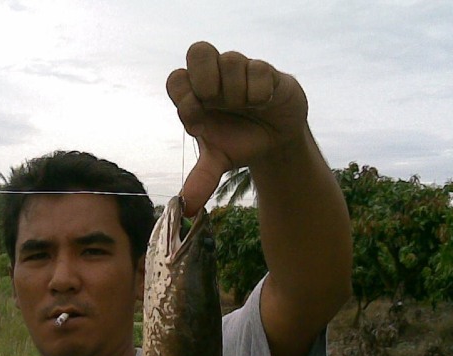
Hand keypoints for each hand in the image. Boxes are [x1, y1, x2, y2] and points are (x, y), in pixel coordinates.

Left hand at [166, 42, 308, 213]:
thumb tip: (188, 209)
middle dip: (205, 79)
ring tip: (245, 108)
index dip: (184, 100)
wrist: (275, 139)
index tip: (198, 124)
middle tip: (215, 102)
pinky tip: (263, 104)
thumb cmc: (239, 141)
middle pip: (198, 50)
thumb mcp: (219, 161)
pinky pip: (258, 69)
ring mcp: (240, 69)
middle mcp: (214, 76)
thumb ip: (201, 179)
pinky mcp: (265, 69)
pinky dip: (259, 92)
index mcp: (194, 94)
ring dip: (236, 92)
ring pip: (231, 60)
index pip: (176, 80)